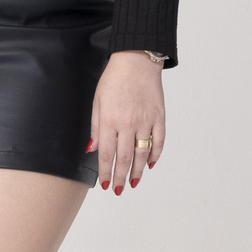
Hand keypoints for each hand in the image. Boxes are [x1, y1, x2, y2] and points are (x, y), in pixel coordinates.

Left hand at [89, 51, 164, 194]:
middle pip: (124, 158)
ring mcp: (146, 121)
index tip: (104, 184)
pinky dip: (155, 155)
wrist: (137, 60)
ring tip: (133, 183)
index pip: (106, 154)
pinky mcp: (159, 117)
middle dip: (119, 177)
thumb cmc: (114, 79)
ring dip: (137, 171)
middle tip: (117, 190)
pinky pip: (159, 142)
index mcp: (110, 120)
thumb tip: (92, 150)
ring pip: (142, 153)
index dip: (105, 171)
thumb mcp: (97, 101)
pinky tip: (150, 165)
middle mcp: (128, 123)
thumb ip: (95, 127)